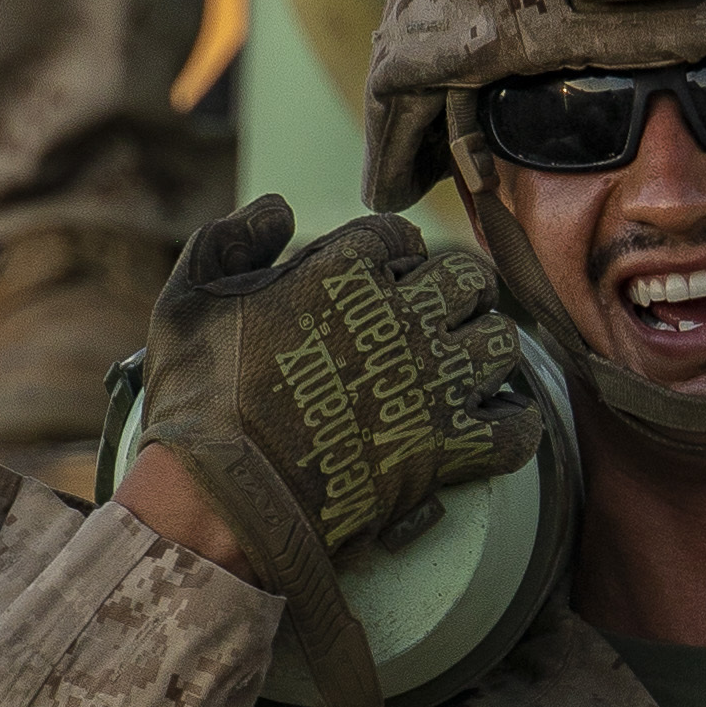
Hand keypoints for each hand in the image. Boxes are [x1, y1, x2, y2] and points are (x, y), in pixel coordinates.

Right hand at [140, 195, 540, 706]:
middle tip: (438, 318)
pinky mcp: (447, 448)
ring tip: (462, 371)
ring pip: (502, 344)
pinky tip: (492, 426)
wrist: (224, 497)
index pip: (397, 236)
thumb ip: (231, 239)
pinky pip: (518, 427)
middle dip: (459, 292)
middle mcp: (400, 318)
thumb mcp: (187, 298)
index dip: (391, 255)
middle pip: (470, 278)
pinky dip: (514, 426)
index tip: (381, 281)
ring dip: (487, 354)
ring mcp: (431, 383)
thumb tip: (279, 209)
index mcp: (343, 271)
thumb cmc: (198, 400)